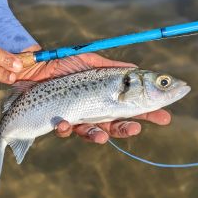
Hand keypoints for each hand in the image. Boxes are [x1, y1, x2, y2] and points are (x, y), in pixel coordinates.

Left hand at [17, 49, 170, 143]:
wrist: (33, 67)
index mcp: (102, 96)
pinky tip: (64, 123)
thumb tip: (136, 69)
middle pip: (114, 124)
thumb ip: (111, 67)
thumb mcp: (89, 61)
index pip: (128, 106)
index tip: (164, 115)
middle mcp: (91, 109)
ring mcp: (76, 116)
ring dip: (99, 136)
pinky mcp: (59, 121)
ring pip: (92, 133)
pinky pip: (65, 130)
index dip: (145, 112)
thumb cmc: (61, 63)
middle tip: (138, 128)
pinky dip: (66, 129)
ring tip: (103, 136)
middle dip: (128, 128)